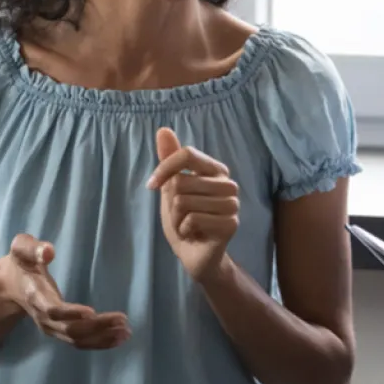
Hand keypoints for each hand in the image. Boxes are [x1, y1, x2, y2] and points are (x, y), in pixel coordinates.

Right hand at [0, 233, 129, 348]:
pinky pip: (80, 342)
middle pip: (70, 330)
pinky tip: (118, 338)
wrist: (9, 286)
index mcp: (35, 296)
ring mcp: (52, 328)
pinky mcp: (60, 331)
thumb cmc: (20, 263)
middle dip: (97, 328)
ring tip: (126, 331)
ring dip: (102, 338)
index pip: (53, 311)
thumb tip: (48, 251)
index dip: (71, 314)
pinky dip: (99, 342)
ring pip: (77, 340)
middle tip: (123, 321)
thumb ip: (31, 248)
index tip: (91, 313)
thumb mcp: (20, 249)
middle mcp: (44, 318)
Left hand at [147, 127, 239, 282]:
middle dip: (171, 203)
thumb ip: (169, 160)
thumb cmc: (184, 218)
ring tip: (188, 225)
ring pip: (184, 201)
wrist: (194, 254)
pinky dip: (184, 230)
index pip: (187, 154)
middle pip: (182, 181)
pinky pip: (192, 220)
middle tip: (181, 215)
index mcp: (215, 169)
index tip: (151, 185)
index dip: (164, 169)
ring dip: (177, 219)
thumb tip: (163, 129)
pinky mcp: (231, 224)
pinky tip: (194, 234)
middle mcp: (228, 183)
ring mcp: (232, 204)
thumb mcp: (171, 188)